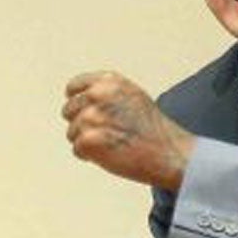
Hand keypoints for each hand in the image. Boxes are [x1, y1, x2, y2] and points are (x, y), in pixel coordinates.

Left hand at [62, 71, 194, 189]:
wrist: (168, 152)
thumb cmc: (152, 128)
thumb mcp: (132, 96)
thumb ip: (106, 93)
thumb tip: (80, 97)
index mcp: (108, 81)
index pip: (74, 88)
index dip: (77, 102)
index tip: (84, 112)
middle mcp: (97, 95)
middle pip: (69, 111)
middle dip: (82, 124)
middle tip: (107, 133)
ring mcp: (91, 117)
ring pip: (72, 133)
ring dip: (87, 142)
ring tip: (113, 144)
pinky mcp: (87, 140)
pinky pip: (77, 150)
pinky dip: (90, 156)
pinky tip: (111, 155)